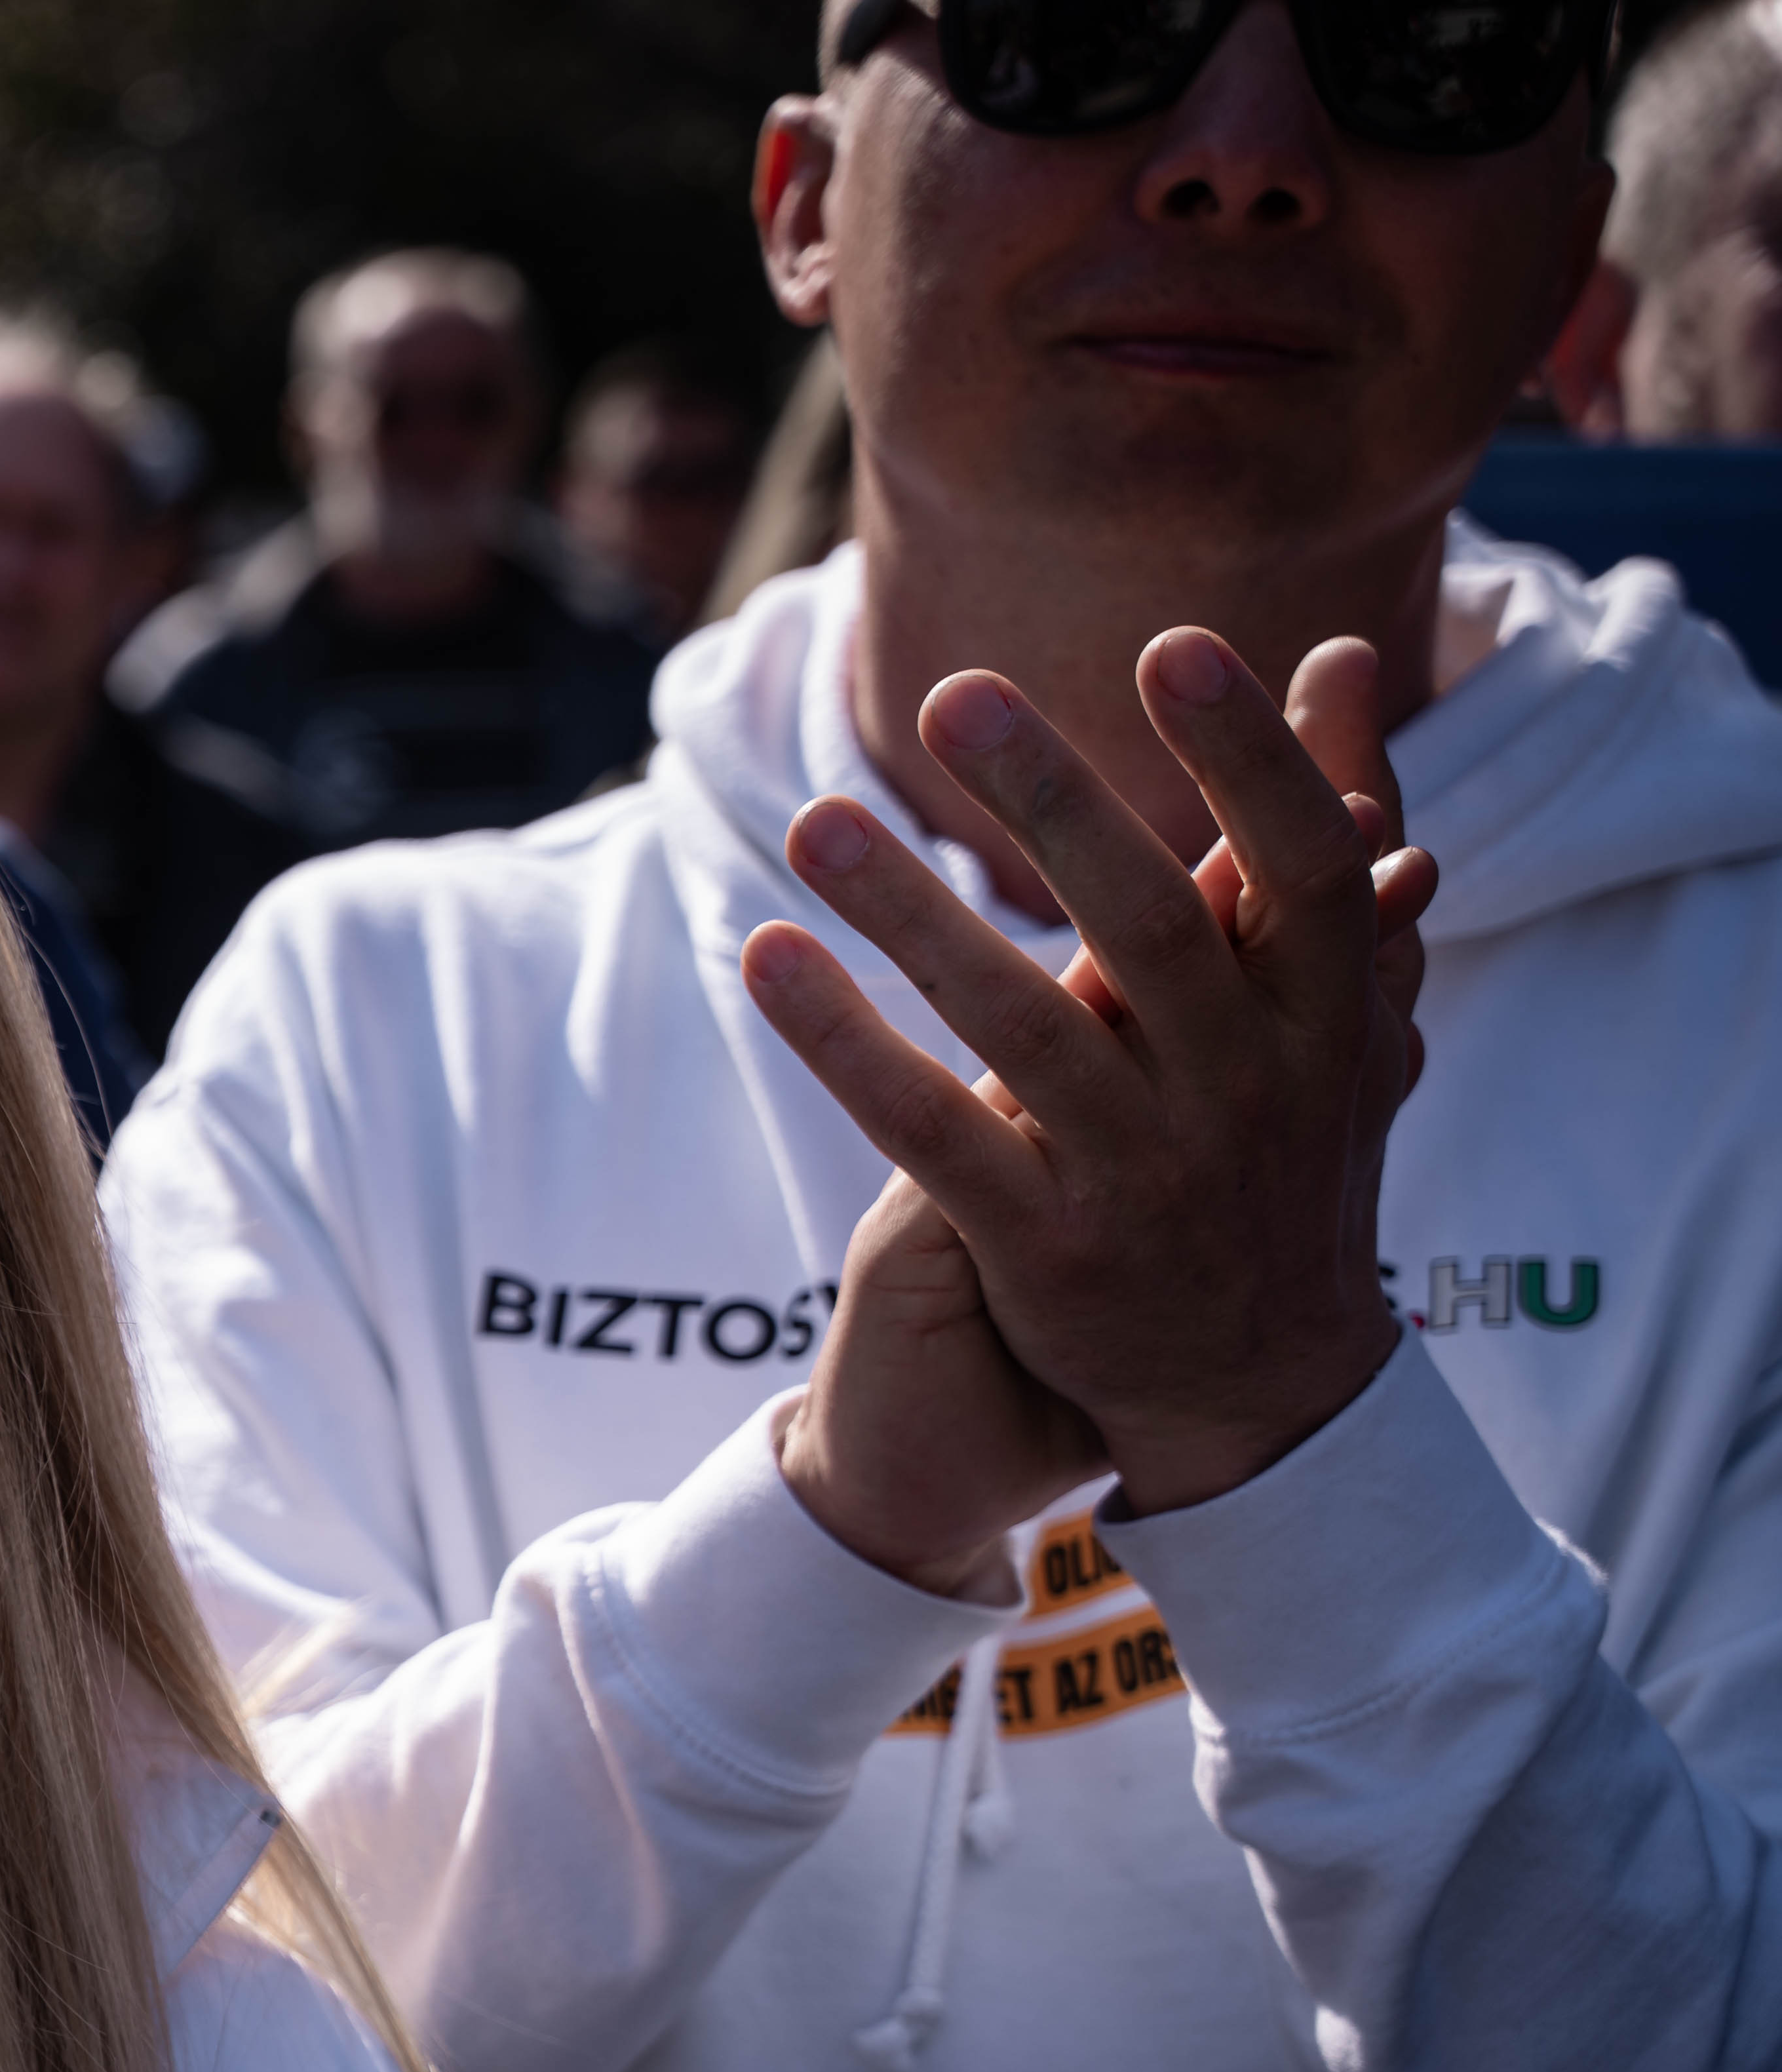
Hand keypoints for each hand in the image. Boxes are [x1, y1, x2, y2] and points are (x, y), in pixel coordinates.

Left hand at [745, 632, 1436, 1521]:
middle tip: (955, 693)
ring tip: (814, 821)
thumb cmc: (1289, 1149)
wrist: (1263, 1385)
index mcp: (1325, 1016)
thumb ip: (1334, 829)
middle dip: (1054, 807)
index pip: (1301, 866)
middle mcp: (1242, 1090)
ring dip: (912, 917)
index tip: (1178, 646)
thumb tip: (1344, 652)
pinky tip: (766, 959)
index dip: (1248, 757)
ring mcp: (1140, 1172)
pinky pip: (930, 1132)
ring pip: (1019, 1026)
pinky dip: (846, 1044)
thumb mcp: (1343, 1003)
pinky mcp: (1043, 1247)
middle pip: (1148, 927)